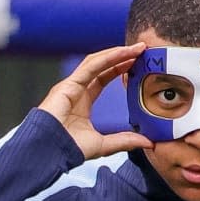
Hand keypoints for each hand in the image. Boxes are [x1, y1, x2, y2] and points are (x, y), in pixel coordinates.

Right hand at [38, 43, 153, 159]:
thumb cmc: (69, 149)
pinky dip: (108, 58)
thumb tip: (149, 142)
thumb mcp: (105, 145)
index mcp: (83, 100)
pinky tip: (123, 53)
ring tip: (136, 48)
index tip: (138, 62)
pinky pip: (91, 66)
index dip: (120, 68)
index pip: (104, 77)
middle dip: (121, 56)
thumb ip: (126, 140)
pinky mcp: (68, 84)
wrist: (50, 152)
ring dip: (117, 53)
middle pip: (102, 65)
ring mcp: (71, 85)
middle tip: (141, 49)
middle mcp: (77, 89)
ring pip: (97, 62)